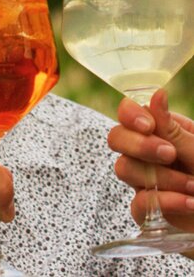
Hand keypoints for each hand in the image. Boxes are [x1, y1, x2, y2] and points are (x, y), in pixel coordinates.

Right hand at [108, 89, 193, 234]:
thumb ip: (173, 129)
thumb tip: (157, 93)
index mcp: (161, 130)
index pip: (128, 113)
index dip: (130, 116)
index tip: (149, 126)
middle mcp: (147, 152)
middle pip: (116, 138)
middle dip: (140, 145)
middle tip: (169, 154)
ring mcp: (144, 180)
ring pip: (125, 168)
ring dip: (161, 177)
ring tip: (193, 186)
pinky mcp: (148, 210)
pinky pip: (138, 204)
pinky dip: (165, 202)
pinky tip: (189, 203)